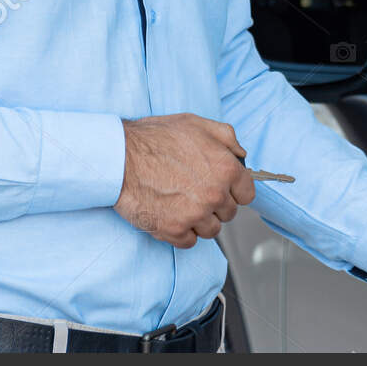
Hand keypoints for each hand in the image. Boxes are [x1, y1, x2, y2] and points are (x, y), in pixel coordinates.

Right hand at [114, 114, 256, 248]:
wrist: (119, 156)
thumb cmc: (154, 138)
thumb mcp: (195, 123)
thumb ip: (226, 137)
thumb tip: (241, 155)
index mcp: (225, 168)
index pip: (247, 194)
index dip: (234, 190)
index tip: (222, 188)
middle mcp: (214, 194)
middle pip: (229, 213)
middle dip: (215, 204)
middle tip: (194, 191)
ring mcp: (195, 215)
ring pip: (211, 230)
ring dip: (199, 220)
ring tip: (180, 203)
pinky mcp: (174, 230)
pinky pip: (189, 242)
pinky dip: (181, 232)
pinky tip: (170, 214)